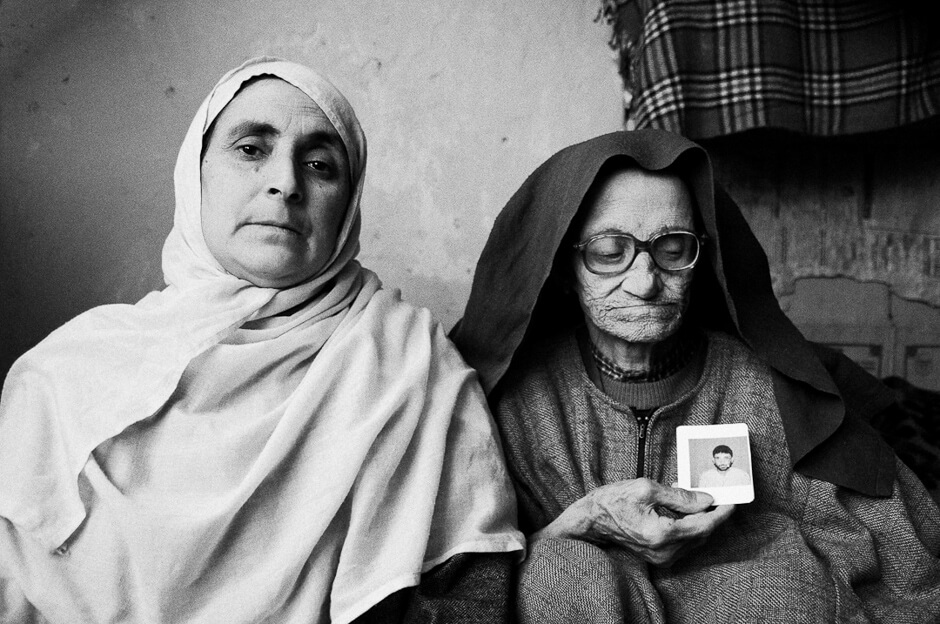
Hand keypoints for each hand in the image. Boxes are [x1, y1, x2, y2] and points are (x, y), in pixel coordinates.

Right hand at [532, 478, 734, 566]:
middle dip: (713, 515)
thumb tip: (705, 500)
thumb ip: (680, 496)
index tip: (732, 501)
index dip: (721, 513)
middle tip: (720, 496)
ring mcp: (661, 556)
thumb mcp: (646, 488)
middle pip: (702, 534)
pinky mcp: (658, 556)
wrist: (591, 520)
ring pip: (694, 539)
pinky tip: (683, 509)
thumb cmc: (612, 501)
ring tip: (697, 498)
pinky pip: (683, 542)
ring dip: (700, 520)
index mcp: (662, 533)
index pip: (703, 525)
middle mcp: (664, 550)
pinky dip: (688, 526)